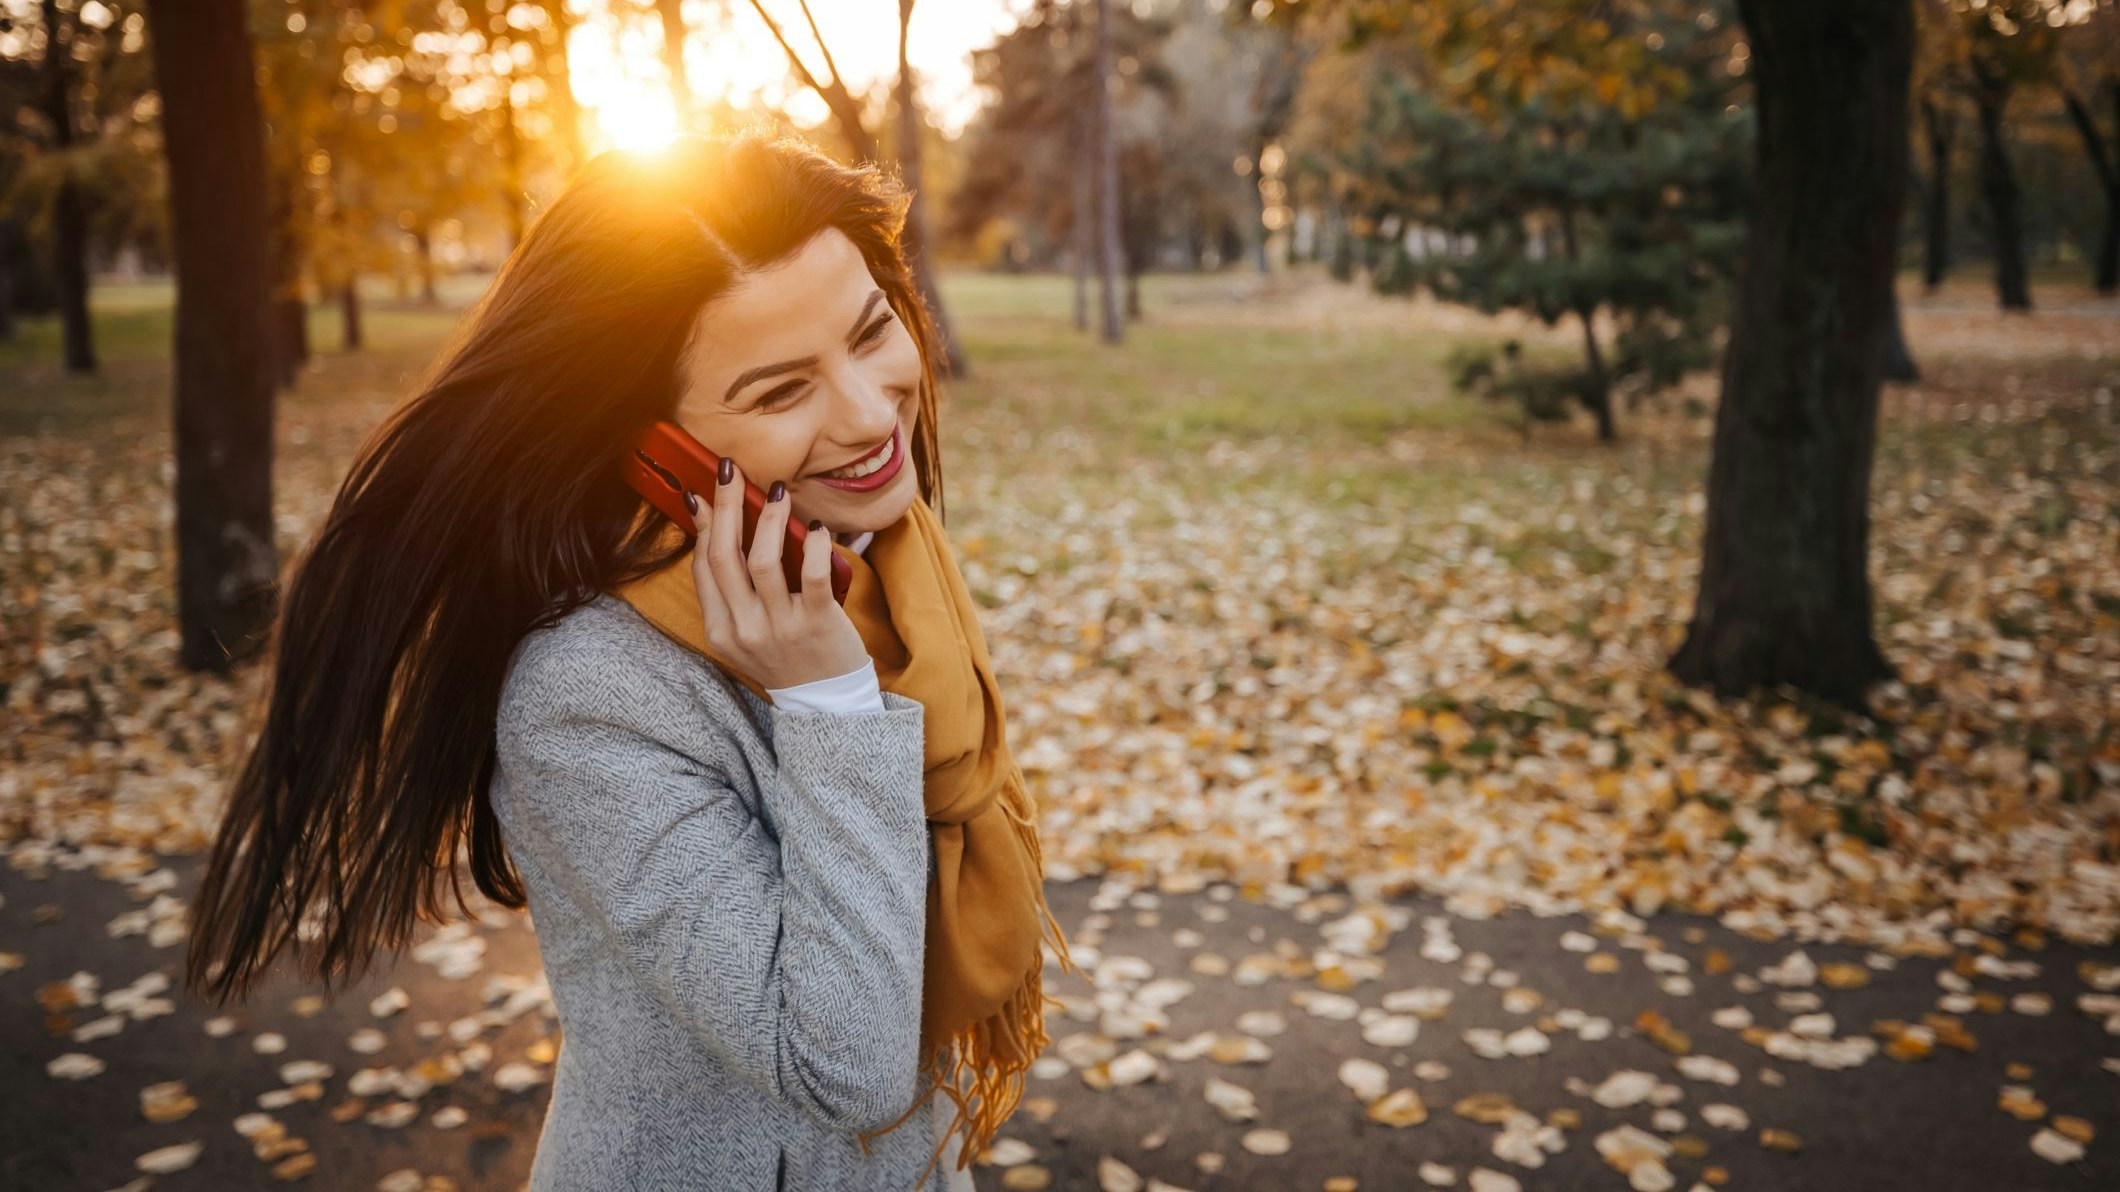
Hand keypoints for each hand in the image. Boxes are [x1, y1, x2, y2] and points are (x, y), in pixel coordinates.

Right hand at [685, 456, 870, 690]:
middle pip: (725, 555)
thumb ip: (729, 587)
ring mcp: (779, 628)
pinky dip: (816, 546)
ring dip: (770, 518)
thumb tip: (716, 523)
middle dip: (726, 505)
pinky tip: (817, 529)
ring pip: (763, 561)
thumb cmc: (786, 656)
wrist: (826, 704)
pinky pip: (813, 575)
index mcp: (720, 629)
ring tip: (778, 491)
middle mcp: (744, 629)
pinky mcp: (817, 624)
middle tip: (731, 469)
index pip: (704, 565)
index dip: (705, 523)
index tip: (706, 490)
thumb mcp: (744, 630)